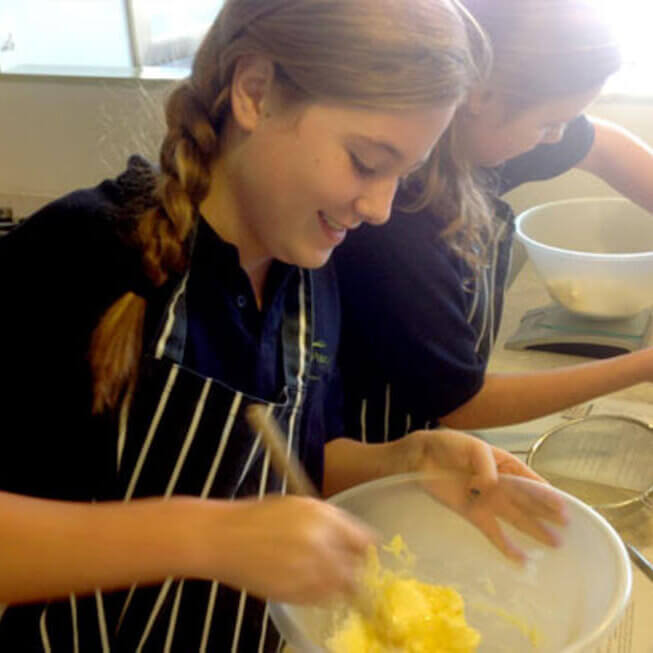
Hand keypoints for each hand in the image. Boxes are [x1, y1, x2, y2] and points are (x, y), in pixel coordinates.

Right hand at [197, 495, 375, 604]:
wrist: (222, 538)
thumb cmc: (258, 517)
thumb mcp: (299, 505)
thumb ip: (330, 519)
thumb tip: (356, 537)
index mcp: (322, 516)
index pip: (365, 540)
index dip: (365, 546)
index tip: (364, 550)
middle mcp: (319, 543)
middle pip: (358, 567)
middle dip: (356, 566)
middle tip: (349, 565)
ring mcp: (307, 570)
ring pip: (344, 587)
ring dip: (343, 584)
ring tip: (329, 576)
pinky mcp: (294, 593)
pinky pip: (324, 600)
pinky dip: (324, 595)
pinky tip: (311, 583)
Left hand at [396, 429, 568, 562]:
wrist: (419, 457)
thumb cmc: (447, 446)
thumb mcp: (471, 447)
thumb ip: (485, 465)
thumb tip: (492, 486)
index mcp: (503, 464)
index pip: (529, 480)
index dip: (545, 493)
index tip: (562, 505)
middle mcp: (499, 484)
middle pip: (527, 501)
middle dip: (546, 513)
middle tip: (567, 526)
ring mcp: (487, 500)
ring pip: (516, 517)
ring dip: (534, 530)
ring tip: (555, 543)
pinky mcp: (473, 513)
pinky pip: (492, 531)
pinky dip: (505, 544)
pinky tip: (521, 558)